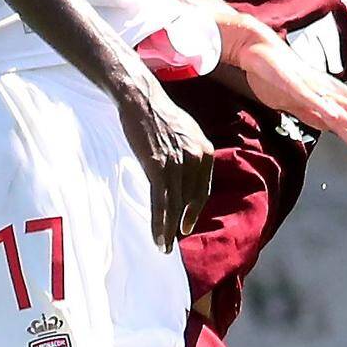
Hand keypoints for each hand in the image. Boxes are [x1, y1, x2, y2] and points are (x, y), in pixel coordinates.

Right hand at [115, 72, 214, 247]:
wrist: (141, 99)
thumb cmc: (160, 115)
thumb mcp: (187, 133)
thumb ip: (192, 154)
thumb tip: (189, 174)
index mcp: (205, 152)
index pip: (201, 190)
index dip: (193, 211)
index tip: (186, 225)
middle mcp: (196, 159)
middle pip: (189, 201)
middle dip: (181, 224)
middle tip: (173, 240)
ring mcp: (177, 164)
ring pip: (174, 205)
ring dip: (168, 230)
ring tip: (163, 247)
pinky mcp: (157, 167)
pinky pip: (160, 201)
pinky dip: (158, 221)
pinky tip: (157, 235)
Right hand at [218, 16, 346, 162]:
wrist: (260, 50)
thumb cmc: (276, 75)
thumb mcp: (294, 102)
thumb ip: (311, 113)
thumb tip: (326, 126)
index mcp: (321, 97)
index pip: (344, 120)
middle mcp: (321, 91)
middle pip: (345, 116)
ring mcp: (310, 87)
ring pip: (333, 107)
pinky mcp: (296, 83)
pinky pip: (312, 98)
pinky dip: (324, 108)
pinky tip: (333, 118)